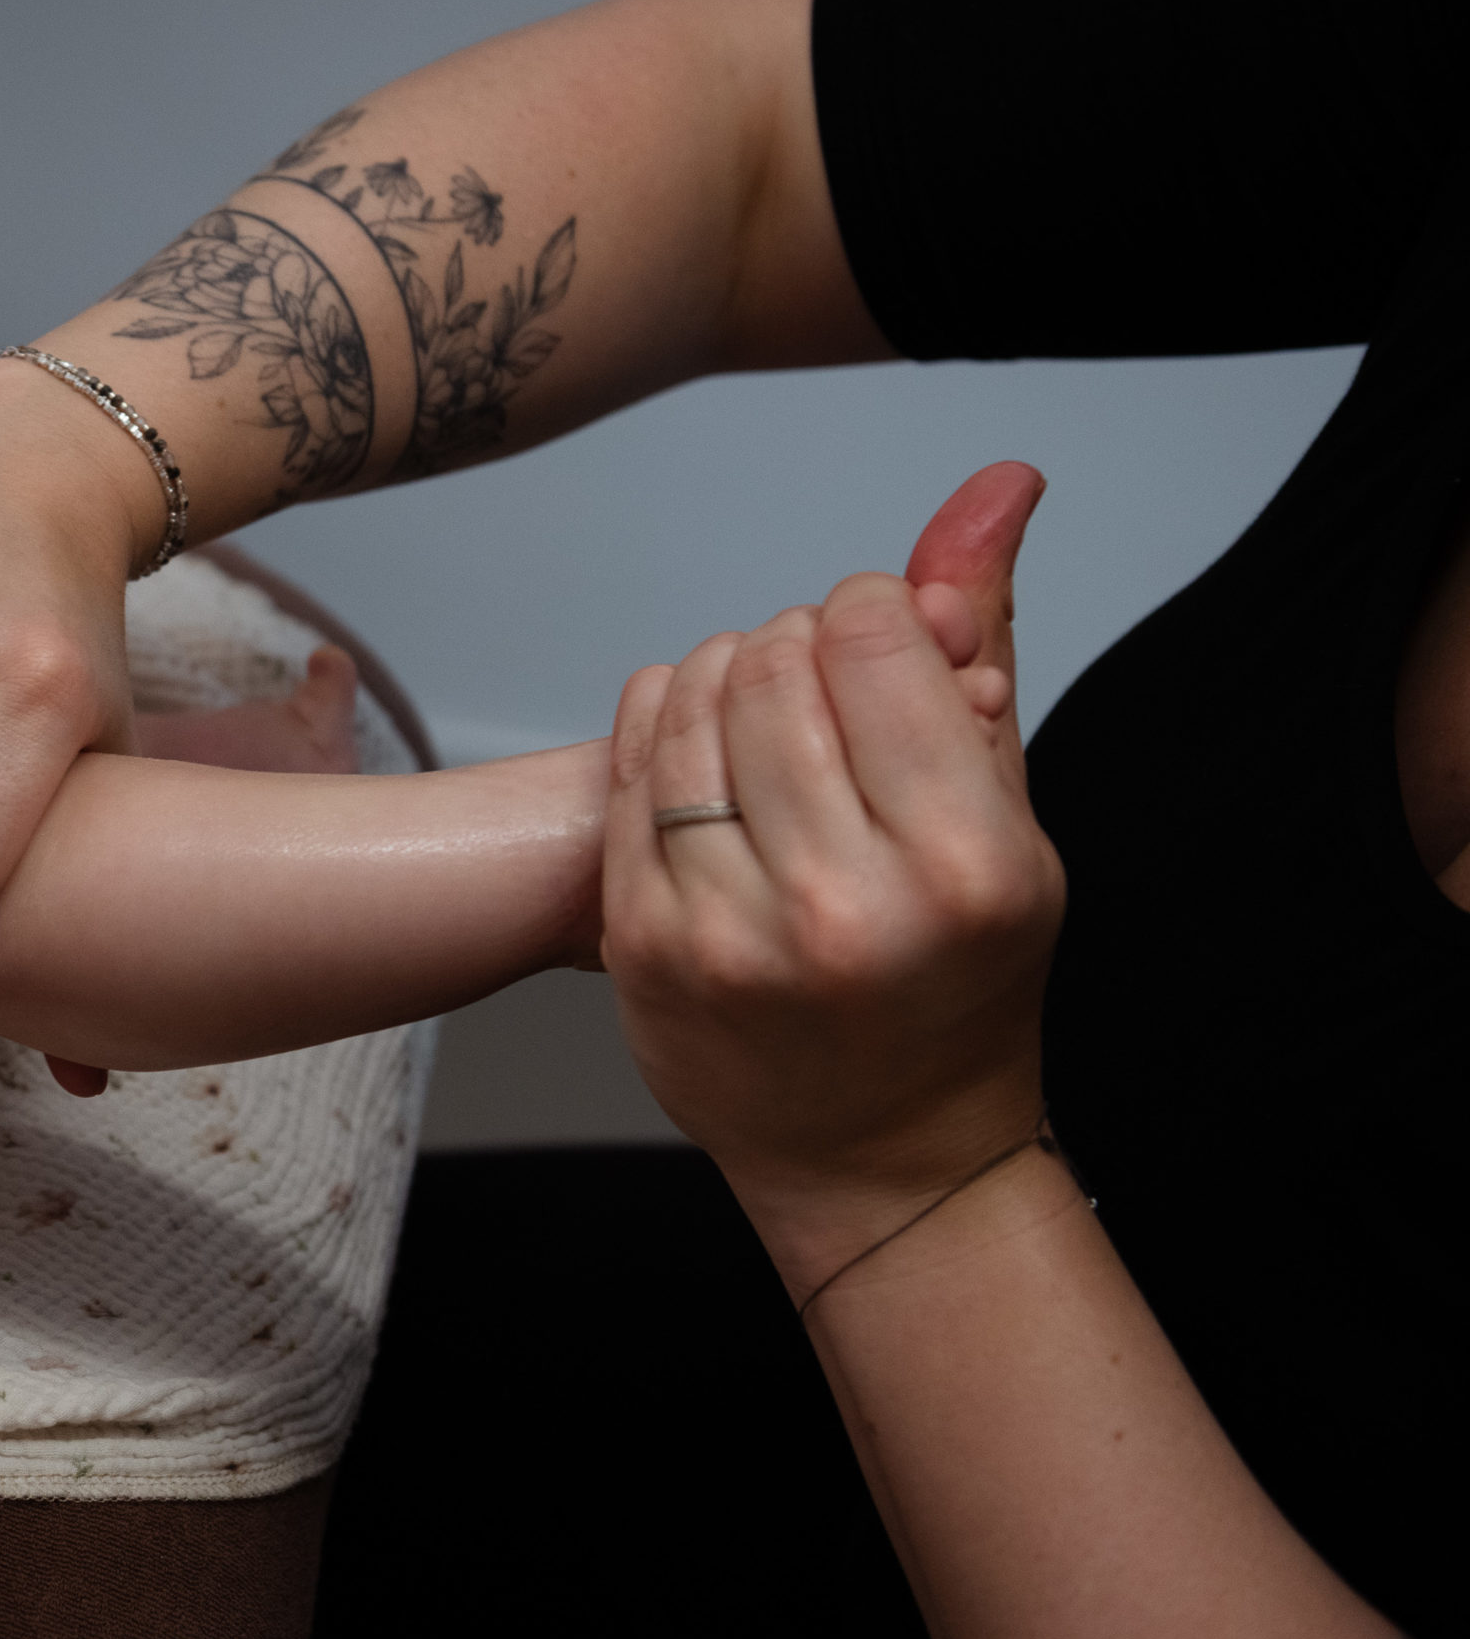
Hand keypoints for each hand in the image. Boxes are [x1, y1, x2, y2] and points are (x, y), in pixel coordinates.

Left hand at [599, 464, 1063, 1284]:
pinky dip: (661, 723)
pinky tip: (700, 748)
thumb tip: (997, 485)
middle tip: (818, 685)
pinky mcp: (644, 946)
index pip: (875, 634)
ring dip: (722, 674)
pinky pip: (630, 765)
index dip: (873, 613)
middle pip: (775, 658)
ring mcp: (730, 930)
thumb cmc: (956, 980)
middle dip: (795, 642)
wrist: (881, 1153)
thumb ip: (984, 641)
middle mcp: (844, 902)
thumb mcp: (1008, 818)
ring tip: (762, 718)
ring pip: (691, 698)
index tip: (881, 649)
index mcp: (964, 867)